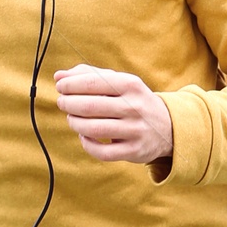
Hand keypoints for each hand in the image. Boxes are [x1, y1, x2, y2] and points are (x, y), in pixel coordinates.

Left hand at [53, 64, 174, 165]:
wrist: (168, 126)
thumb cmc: (133, 100)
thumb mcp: (119, 82)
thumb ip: (89, 75)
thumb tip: (58, 76)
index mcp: (130, 85)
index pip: (92, 82)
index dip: (70, 85)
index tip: (60, 87)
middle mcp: (134, 107)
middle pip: (89, 106)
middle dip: (68, 104)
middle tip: (62, 103)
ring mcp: (135, 130)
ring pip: (92, 129)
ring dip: (74, 123)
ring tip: (71, 118)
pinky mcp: (134, 150)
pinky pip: (102, 151)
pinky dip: (87, 144)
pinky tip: (84, 136)